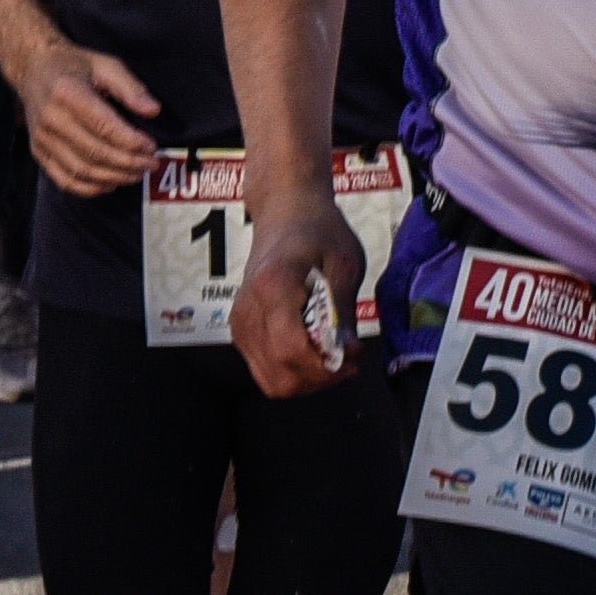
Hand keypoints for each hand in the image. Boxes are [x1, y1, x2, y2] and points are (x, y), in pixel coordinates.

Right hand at [17, 43, 161, 195]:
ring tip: (137, 174)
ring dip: (113, 177)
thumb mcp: (105, 65)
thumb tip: (153, 110)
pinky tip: (111, 183)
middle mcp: (51, 119)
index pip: (104, 126)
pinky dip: (90, 188)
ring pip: (82, 170)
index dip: (131, 142)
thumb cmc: (73, 65)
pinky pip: (65, 180)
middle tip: (150, 164)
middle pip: (95, 152)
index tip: (151, 147)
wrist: (33, 69)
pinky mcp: (38, 152)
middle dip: (128, 163)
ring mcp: (42, 139)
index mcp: (68, 92)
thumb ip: (130, 88)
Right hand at [229, 191, 365, 399]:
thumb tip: (346, 353)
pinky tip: (315, 352)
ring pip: (273, 382)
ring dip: (309, 380)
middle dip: (322, 378)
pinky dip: (294, 373)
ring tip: (334, 356)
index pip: (292, 350)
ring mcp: (240, 325)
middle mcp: (248, 311)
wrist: (285, 212)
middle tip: (350, 359)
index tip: (355, 354)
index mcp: (273, 287)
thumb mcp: (344, 262)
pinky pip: (267, 372)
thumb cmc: (318, 231)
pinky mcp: (241, 332)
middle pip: (282, 376)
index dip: (327, 365)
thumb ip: (341, 311)